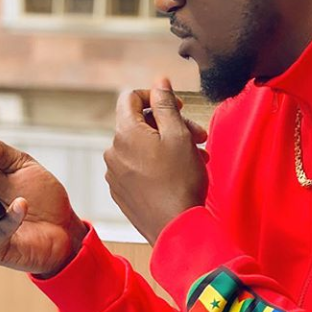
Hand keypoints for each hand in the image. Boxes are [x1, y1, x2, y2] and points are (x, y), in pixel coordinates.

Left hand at [104, 78, 208, 243]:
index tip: (178, 106)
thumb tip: (159, 81)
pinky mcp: (121, 192)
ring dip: (167, 146)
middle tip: (199, 136)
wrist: (176, 229)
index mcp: (124, 133)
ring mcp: (114, 174)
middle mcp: (113, 151)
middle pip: (139, 124)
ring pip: (141, 147)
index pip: (130, 97)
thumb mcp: (179, 135)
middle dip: (169, 124)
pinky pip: (137, 168)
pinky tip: (179, 174)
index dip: (156, 95)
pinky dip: (157, 164)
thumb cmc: (181, 181)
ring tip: (196, 158)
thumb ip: (166, 104)